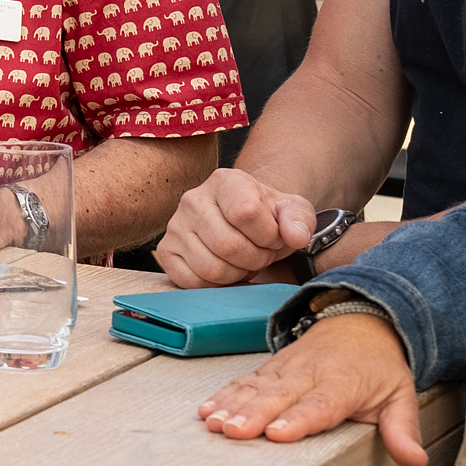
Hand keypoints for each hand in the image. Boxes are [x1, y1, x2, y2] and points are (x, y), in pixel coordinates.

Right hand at [155, 167, 320, 287]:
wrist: (243, 221)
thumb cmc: (266, 216)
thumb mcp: (291, 211)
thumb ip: (299, 220)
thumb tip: (296, 236)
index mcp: (225, 181)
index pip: (246, 213)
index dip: (268, 235)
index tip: (274, 237)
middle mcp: (193, 200)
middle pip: (228, 245)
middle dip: (255, 259)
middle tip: (260, 254)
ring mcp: (175, 226)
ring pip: (211, 268)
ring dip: (237, 273)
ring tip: (243, 260)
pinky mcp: (166, 252)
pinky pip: (192, 281)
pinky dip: (216, 284)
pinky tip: (225, 269)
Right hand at [194, 307, 425, 465]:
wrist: (360, 321)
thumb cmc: (378, 368)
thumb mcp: (401, 396)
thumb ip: (403, 430)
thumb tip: (415, 461)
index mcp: (343, 383)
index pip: (320, 404)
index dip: (299, 418)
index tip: (278, 432)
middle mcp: (310, 374)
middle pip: (279, 396)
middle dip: (254, 414)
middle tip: (233, 432)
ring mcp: (285, 369)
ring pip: (256, 387)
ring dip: (232, 405)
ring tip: (213, 423)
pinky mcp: (269, 368)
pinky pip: (243, 381)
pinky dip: (223, 394)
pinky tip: (206, 409)